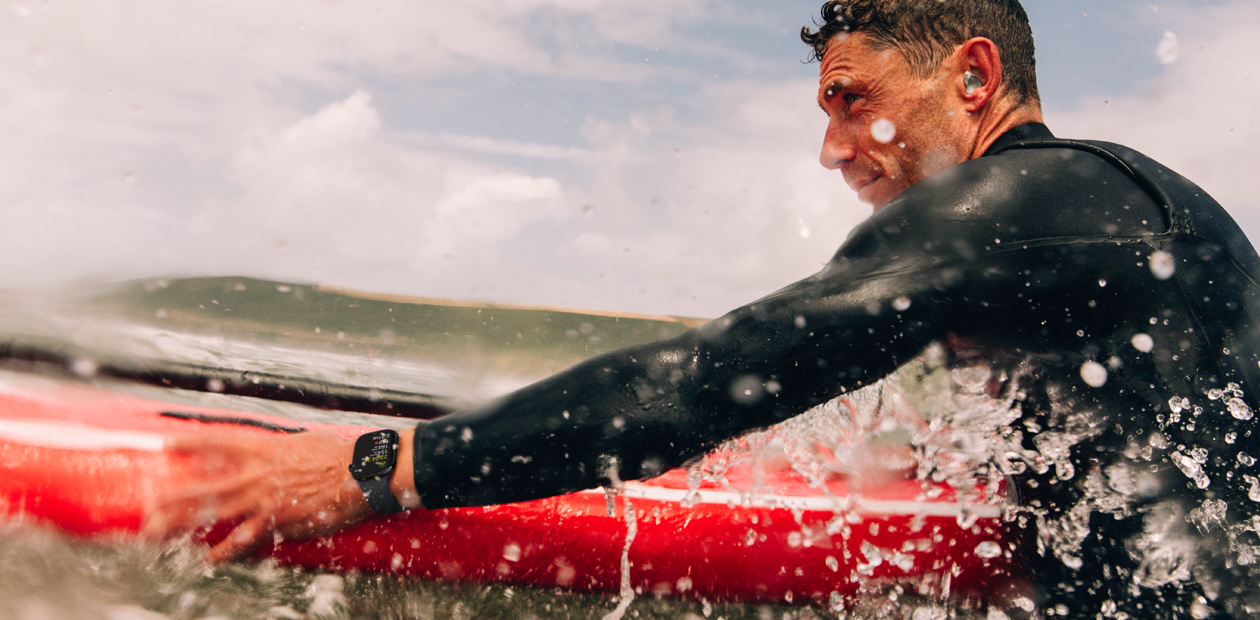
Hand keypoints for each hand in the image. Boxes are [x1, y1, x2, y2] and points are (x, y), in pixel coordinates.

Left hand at [142, 429, 372, 561]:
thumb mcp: (305, 442)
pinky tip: (208, 559)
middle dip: (172, 496)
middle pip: (205, 486)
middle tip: (147, 504)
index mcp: (265, 449)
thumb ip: (282, 450)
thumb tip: (271, 453)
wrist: (363, 475)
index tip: (163, 444)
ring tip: (158, 534)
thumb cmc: (340, 454)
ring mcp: (266, 501)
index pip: (218, 443)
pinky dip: (226, 551)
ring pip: (216, 514)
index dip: (189, 443)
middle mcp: (258, 475)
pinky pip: (245, 539)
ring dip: (184, 525)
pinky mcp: (279, 523)